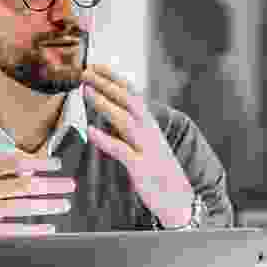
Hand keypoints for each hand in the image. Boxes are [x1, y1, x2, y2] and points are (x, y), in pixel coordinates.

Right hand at [0, 118, 75, 255]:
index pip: (14, 164)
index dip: (38, 163)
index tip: (58, 164)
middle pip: (24, 186)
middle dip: (51, 185)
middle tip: (72, 185)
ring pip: (23, 208)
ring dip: (47, 206)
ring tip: (65, 204)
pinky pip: (13, 230)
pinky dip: (33, 229)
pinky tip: (49, 227)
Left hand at [81, 64, 195, 226]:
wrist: (180, 201)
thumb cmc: (159, 172)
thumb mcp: (146, 145)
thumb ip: (130, 129)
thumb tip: (109, 112)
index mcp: (150, 126)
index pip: (133, 95)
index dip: (115, 79)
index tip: (97, 66)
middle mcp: (150, 133)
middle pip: (129, 101)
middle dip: (108, 84)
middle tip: (86, 72)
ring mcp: (147, 149)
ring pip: (126, 121)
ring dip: (105, 104)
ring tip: (86, 91)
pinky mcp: (142, 168)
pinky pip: (122, 151)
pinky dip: (105, 139)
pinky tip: (90, 131)